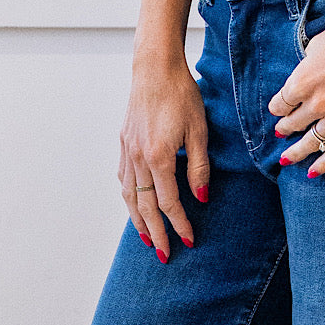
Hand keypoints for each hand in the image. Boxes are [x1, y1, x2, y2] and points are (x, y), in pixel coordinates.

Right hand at [119, 62, 209, 261]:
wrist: (155, 69)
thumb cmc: (182, 95)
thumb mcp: (199, 130)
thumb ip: (199, 166)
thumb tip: (201, 197)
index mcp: (159, 157)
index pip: (169, 202)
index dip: (180, 224)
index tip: (189, 240)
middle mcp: (138, 158)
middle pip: (144, 206)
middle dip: (156, 233)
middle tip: (164, 255)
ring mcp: (127, 151)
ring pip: (128, 196)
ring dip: (137, 220)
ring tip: (146, 238)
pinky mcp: (123, 142)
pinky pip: (123, 178)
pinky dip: (128, 197)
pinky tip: (133, 203)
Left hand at [268, 5, 324, 176]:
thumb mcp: (318, 44)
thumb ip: (307, 65)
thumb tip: (305, 74)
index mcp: (302, 80)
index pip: (280, 104)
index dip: (277, 107)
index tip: (279, 109)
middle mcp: (317, 102)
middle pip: (292, 124)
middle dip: (284, 128)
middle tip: (281, 132)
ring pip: (312, 142)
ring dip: (296, 151)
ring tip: (287, 158)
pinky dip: (324, 163)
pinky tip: (312, 171)